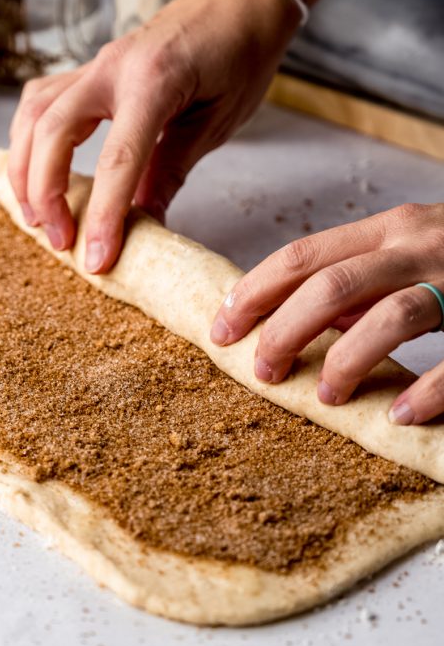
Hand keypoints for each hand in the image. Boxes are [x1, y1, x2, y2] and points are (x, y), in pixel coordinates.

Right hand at [8, 0, 299, 272]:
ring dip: (25, 166)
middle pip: (51, 130)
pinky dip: (30, 137)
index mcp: (154, 80)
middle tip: (58, 240)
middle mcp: (113, 66)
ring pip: (34, 112)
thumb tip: (145, 222)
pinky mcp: (90, 68)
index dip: (103, 215)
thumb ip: (172, 169)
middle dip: (45, 192)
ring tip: (35, 214)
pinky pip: (42, 100)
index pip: (118, 160)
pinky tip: (38, 167)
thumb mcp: (217, 122)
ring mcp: (96, 63)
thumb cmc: (241, 55)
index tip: (97, 259)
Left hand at [211, 203, 443, 424]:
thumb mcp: (406, 251)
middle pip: (332, 286)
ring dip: (346, 361)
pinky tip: (399, 415)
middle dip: (285, 331)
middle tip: (265, 371)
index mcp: (388, 230)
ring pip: (390, 317)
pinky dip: (426, 391)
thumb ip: (357, 279)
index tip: (223, 330)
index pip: (302, 256)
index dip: (253, 293)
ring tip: (327, 397)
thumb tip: (300, 318)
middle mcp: (416, 248)